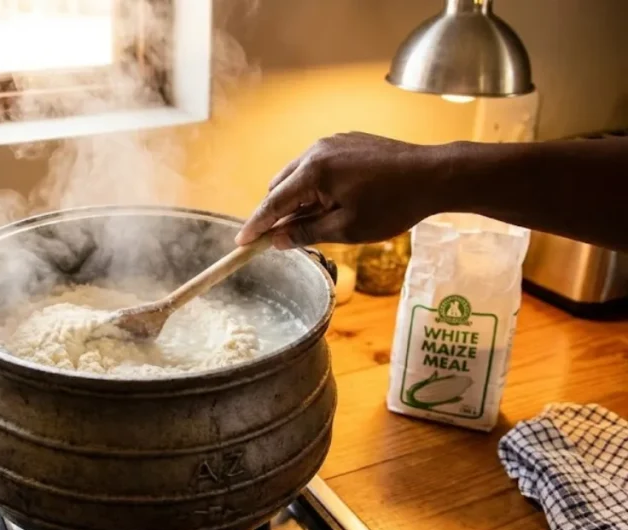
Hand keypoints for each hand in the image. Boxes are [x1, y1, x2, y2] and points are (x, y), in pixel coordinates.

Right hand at [236, 132, 446, 248]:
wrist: (434, 175)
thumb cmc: (393, 205)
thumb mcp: (347, 228)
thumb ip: (306, 233)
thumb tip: (277, 240)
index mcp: (313, 172)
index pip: (273, 203)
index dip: (256, 225)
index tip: (241, 242)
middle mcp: (316, 150)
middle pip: (280, 185)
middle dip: (276, 211)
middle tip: (280, 237)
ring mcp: (332, 142)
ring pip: (298, 174)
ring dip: (297, 198)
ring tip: (313, 221)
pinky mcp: (347, 141)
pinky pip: (317, 165)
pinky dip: (314, 185)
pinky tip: (332, 201)